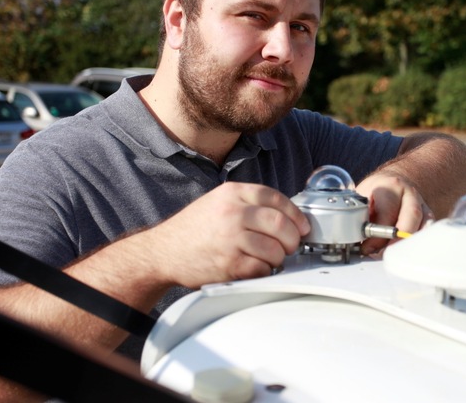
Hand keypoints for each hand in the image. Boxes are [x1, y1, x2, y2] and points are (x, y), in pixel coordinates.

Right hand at [152, 182, 310, 287]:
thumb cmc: (193, 229)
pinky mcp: (229, 263)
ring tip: (270, 259)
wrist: (163, 252)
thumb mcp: (219, 202)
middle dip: (293, 239)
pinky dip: (264, 271)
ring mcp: (231, 238)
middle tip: (290, 247)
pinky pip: (262, 268)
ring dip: (279, 258)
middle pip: (281, 224)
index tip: (302, 226)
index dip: (296, 215)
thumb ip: (248, 204)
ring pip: (275, 249)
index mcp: (233, 193)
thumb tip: (287, 217)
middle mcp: (233, 212)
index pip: (276, 199)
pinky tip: (256, 268)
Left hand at [356, 172, 434, 255]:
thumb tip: (352, 237)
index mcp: (390, 186)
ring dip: (409, 244)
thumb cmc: (375, 193)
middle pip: (411, 216)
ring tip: (394, 257)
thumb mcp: (363, 197)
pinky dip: (419, 244)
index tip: (367, 247)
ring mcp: (422, 205)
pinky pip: (429, 232)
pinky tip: (407, 253)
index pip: (388, 210)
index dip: (378, 232)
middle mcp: (409, 193)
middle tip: (383, 255)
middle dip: (397, 240)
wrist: (394, 183)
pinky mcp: (428, 217)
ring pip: (424, 225)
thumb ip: (359, 214)